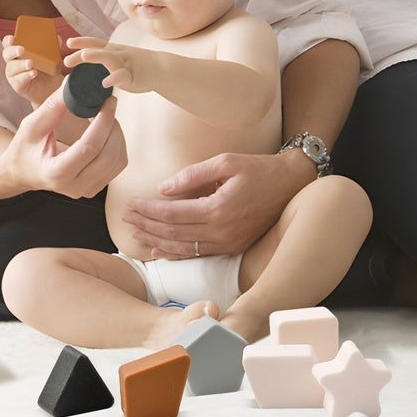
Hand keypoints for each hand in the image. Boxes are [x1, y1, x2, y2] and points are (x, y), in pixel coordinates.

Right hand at [0, 84, 127, 198]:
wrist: (23, 172)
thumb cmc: (25, 147)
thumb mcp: (32, 124)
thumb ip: (54, 105)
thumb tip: (74, 82)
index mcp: (55, 173)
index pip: (89, 148)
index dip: (103, 122)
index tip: (108, 101)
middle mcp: (74, 187)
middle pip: (109, 156)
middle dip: (113, 126)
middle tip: (107, 105)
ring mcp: (87, 190)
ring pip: (118, 160)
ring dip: (117, 134)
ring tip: (104, 116)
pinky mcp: (96, 187)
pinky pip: (118, 164)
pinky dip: (117, 143)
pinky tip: (105, 130)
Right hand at [2, 34, 62, 105]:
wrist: (51, 87)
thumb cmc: (47, 68)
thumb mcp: (50, 56)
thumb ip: (52, 46)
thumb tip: (56, 38)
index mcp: (18, 51)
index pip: (8, 43)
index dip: (8, 40)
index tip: (13, 38)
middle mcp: (13, 62)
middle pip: (7, 54)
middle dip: (13, 51)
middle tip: (22, 50)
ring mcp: (14, 74)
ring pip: (12, 68)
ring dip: (21, 64)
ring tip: (31, 63)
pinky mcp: (18, 85)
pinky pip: (19, 80)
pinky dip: (26, 76)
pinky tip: (33, 73)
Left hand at [65, 36, 151, 92]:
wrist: (160, 67)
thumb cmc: (135, 63)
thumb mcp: (117, 56)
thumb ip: (102, 56)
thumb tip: (82, 59)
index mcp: (111, 50)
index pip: (94, 43)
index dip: (81, 42)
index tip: (68, 42)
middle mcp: (116, 54)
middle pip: (97, 50)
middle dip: (82, 52)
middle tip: (66, 60)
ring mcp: (125, 63)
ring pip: (109, 57)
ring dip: (96, 56)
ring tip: (84, 56)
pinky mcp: (132, 76)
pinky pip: (122, 76)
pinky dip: (113, 78)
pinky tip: (105, 83)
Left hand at [122, 151, 312, 257]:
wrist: (291, 184)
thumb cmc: (258, 169)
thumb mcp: (225, 162)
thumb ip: (191, 175)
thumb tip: (163, 188)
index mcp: (219, 209)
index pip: (172, 214)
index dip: (148, 210)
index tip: (130, 203)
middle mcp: (223, 232)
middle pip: (173, 233)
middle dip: (146, 224)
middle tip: (125, 216)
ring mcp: (228, 243)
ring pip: (183, 248)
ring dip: (156, 241)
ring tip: (134, 232)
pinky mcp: (232, 247)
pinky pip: (198, 254)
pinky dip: (176, 254)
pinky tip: (159, 251)